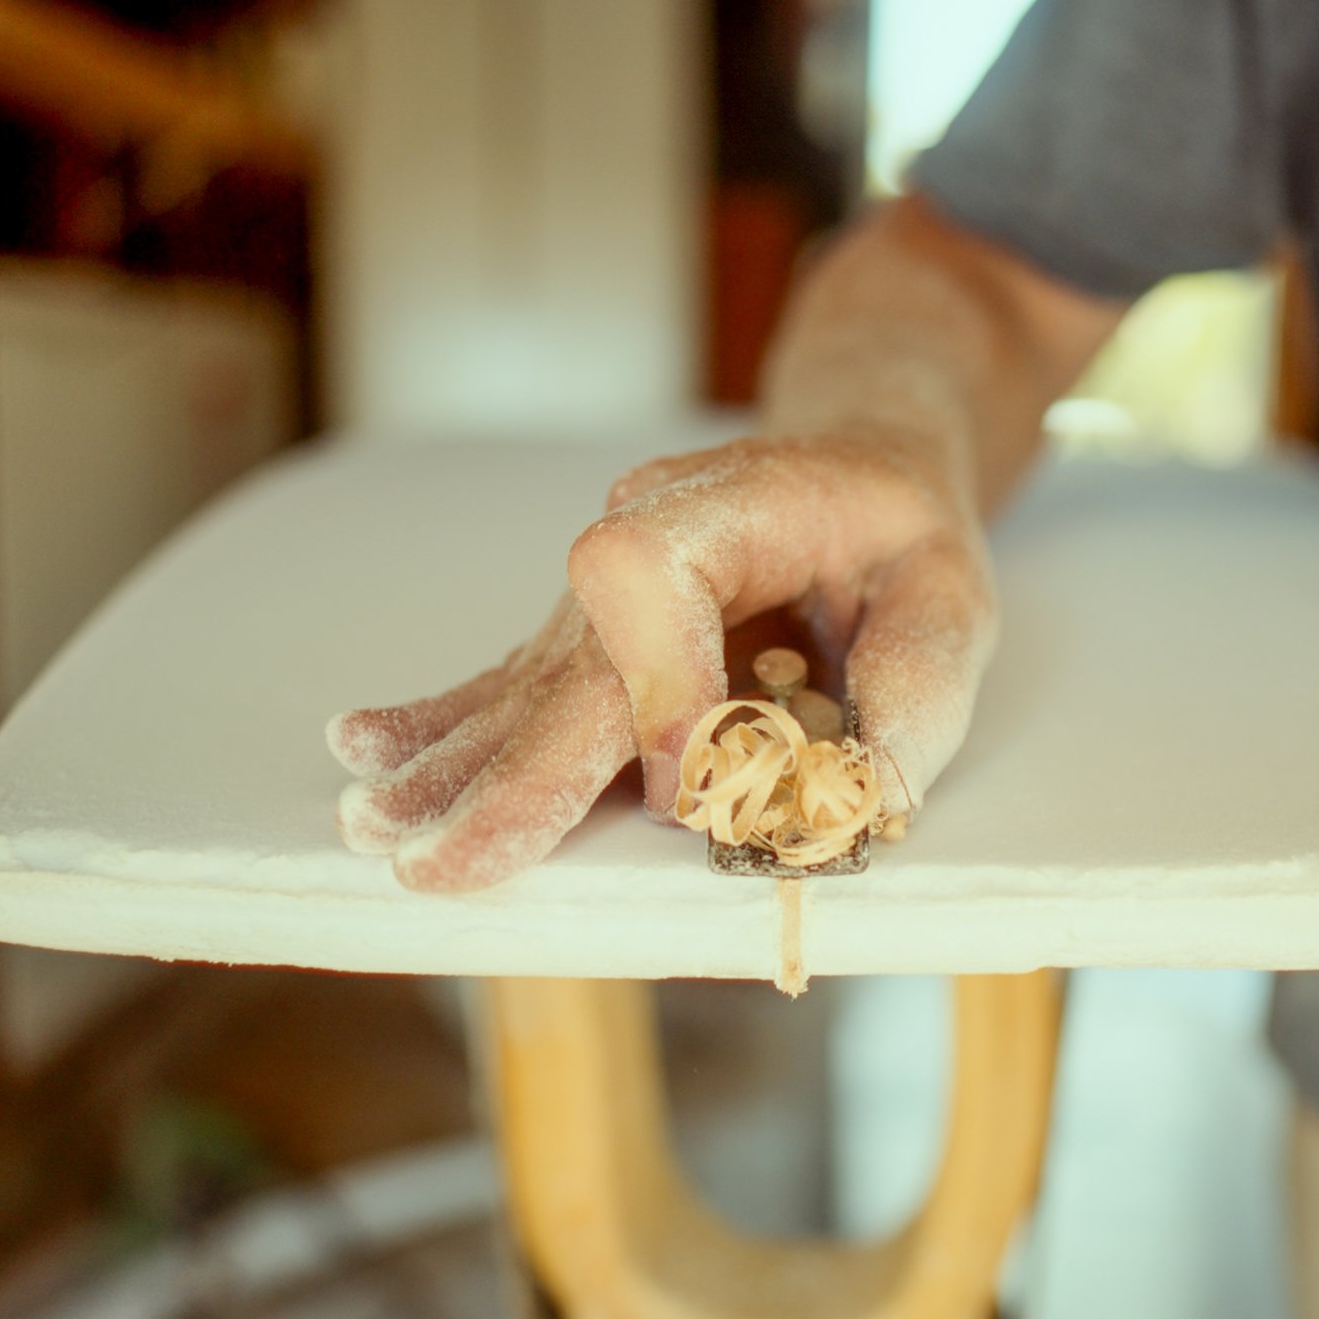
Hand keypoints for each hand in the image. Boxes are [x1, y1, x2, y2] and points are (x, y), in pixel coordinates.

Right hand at [323, 432, 998, 891]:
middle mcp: (641, 533)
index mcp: (731, 504)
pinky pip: (512, 683)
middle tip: (437, 859)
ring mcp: (600, 586)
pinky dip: (447, 723)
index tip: (694, 791)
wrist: (856, 460)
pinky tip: (364, 745)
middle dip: (510, 774)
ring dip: (457, 766)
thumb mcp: (954, 595)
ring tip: (375, 825)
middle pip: (564, 662)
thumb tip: (865, 797)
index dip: (660, 696)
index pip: (647, 585)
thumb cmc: (902, 534)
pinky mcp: (587, 634)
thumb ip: (919, 690)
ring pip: (524, 686)